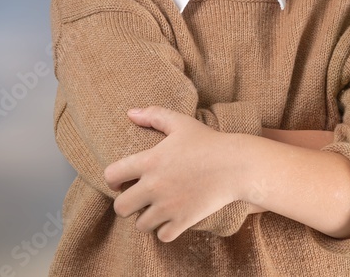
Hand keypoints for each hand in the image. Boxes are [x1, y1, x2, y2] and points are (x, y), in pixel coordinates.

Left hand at [104, 106, 245, 241]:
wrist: (237, 164)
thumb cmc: (209, 141)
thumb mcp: (182, 123)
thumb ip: (154, 115)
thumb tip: (130, 112)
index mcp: (150, 161)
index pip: (111, 176)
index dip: (113, 180)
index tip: (123, 181)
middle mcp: (154, 186)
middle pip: (120, 208)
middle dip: (127, 205)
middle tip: (140, 199)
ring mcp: (168, 206)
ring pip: (141, 225)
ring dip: (147, 218)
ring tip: (158, 209)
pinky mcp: (183, 220)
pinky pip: (162, 236)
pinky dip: (166, 230)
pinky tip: (174, 219)